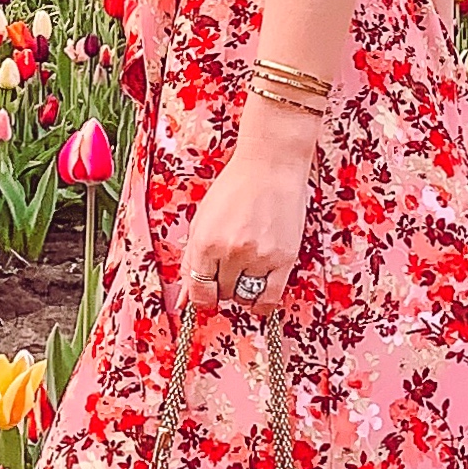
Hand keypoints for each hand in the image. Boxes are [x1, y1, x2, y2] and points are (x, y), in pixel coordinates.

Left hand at [179, 116, 313, 312]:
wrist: (271, 165)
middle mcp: (231, 252)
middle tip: (228, 269)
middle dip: (222, 286)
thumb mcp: (202, 220)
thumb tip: (184, 298)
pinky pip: (270, 298)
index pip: (199, 290)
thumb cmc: (235, 187)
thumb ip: (191, 259)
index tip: (206, 295)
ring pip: (245, 296)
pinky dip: (262, 303)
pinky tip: (259, 292)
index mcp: (205, 242)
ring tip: (245, 270)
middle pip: (222, 293)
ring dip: (242, 290)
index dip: (201, 297)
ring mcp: (259, 256)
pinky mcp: (284, 258)